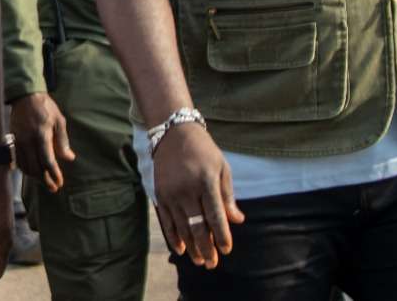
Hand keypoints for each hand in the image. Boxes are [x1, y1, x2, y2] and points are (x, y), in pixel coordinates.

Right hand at [11, 92, 73, 192]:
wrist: (25, 96)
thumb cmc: (46, 108)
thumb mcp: (59, 121)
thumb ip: (63, 141)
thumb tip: (69, 158)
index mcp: (41, 135)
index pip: (47, 161)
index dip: (54, 174)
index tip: (60, 182)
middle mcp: (28, 140)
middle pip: (35, 167)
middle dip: (45, 180)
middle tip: (54, 187)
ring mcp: (19, 141)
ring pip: (25, 166)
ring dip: (35, 177)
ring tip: (45, 181)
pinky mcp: (14, 141)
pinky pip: (18, 160)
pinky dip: (26, 169)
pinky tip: (33, 172)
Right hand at [151, 123, 243, 268]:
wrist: (172, 132)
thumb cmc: (203, 150)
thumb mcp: (222, 167)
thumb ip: (228, 195)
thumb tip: (237, 220)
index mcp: (206, 181)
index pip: (215, 215)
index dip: (222, 235)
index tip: (227, 250)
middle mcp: (187, 189)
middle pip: (197, 226)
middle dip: (206, 248)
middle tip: (213, 264)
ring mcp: (171, 192)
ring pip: (182, 227)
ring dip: (191, 246)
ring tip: (199, 261)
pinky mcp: (159, 194)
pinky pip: (166, 220)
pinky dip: (173, 236)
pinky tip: (180, 249)